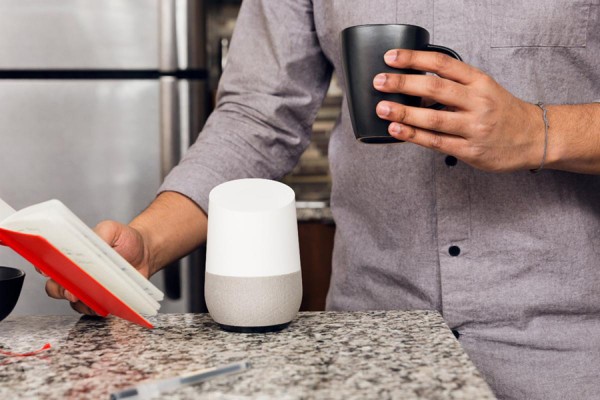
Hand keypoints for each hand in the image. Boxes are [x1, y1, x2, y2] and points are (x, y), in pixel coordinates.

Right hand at [42, 220, 152, 315]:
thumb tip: (87, 244)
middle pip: (55, 286)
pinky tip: (103, 304)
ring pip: (72, 301)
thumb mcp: (111, 230)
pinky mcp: (100, 299)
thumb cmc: (125, 239)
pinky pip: (91, 309)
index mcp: (72, 254)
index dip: (44, 267)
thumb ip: (99, 234)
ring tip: (91, 298)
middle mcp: (75, 273)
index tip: (48, 270)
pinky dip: (95, 309)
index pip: (48, 262)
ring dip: (79, 302)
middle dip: (60, 290)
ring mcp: (87, 288)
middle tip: (72, 290)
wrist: (145, 253)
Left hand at [373, 49, 543, 172]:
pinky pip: (436, 142)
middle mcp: (478, 101)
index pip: (443, 63)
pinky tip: (397, 129)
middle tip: (379, 81)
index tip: (391, 57)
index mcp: (479, 81)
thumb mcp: (483, 88)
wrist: (534, 137)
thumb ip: (453, 85)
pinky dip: (413, 135)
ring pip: (433, 118)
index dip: (414, 58)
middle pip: (435, 88)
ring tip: (382, 108)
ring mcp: (475, 127)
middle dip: (403, 83)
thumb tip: (413, 85)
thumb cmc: (502, 111)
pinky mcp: (470, 150)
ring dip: (404, 112)